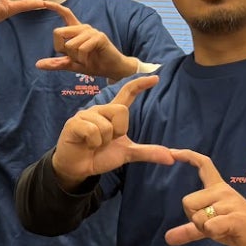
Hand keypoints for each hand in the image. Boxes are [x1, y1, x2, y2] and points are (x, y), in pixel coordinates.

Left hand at [35, 2, 139, 79]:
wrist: (112, 69)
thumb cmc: (94, 64)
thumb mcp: (72, 65)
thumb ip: (56, 63)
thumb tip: (38, 64)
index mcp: (76, 31)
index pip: (65, 14)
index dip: (55, 7)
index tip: (44, 2)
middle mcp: (83, 28)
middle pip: (58, 32)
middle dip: (61, 49)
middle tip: (73, 57)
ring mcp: (91, 31)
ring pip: (69, 44)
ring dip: (74, 57)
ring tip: (84, 59)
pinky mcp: (99, 37)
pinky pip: (81, 49)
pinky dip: (82, 59)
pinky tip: (88, 61)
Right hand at [52, 75, 173, 188]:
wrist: (78, 168)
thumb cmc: (100, 156)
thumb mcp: (127, 154)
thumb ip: (147, 152)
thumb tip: (171, 158)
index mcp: (112, 113)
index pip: (127, 93)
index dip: (140, 85)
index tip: (156, 78)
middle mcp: (99, 110)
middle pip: (121, 110)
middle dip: (118, 131)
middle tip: (108, 141)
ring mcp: (85, 115)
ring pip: (107, 125)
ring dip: (104, 141)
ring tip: (94, 144)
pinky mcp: (74, 124)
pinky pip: (92, 131)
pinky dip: (93, 143)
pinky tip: (86, 144)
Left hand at [163, 149, 245, 245]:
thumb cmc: (236, 228)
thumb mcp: (211, 226)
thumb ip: (189, 230)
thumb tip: (167, 238)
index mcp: (218, 188)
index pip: (203, 164)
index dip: (187, 156)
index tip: (172, 152)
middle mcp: (223, 191)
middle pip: (187, 202)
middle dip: (194, 218)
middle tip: (213, 224)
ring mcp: (231, 203)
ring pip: (197, 217)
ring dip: (205, 229)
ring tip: (223, 229)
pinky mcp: (236, 217)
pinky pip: (210, 226)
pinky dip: (212, 233)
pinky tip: (227, 232)